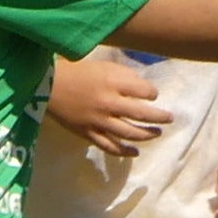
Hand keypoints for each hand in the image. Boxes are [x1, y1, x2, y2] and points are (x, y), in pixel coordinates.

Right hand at [49, 56, 172, 156]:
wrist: (47, 86)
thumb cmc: (76, 71)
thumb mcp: (102, 65)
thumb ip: (123, 75)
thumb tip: (142, 87)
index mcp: (112, 83)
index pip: (144, 91)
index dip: (152, 93)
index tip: (152, 94)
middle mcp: (109, 103)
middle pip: (142, 114)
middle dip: (160, 117)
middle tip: (169, 118)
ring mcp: (99, 121)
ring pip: (129, 133)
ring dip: (147, 135)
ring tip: (157, 133)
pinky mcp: (89, 133)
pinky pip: (110, 146)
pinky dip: (124, 151)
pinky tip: (135, 152)